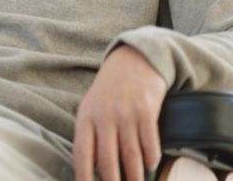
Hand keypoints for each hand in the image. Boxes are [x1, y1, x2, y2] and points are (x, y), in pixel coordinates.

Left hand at [73, 44, 167, 180]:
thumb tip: (92, 168)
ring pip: (131, 158)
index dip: (83, 177)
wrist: (132, 61)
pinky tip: (150, 165)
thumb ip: (89, 135)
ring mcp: (126, 114)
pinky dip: (151, 159)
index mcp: (86, 117)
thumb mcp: (91, 108)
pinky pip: (150, 145)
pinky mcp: (146, 111)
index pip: (81, 154)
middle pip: (108, 162)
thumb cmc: (109, 91)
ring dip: (135, 177)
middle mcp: (104, 117)